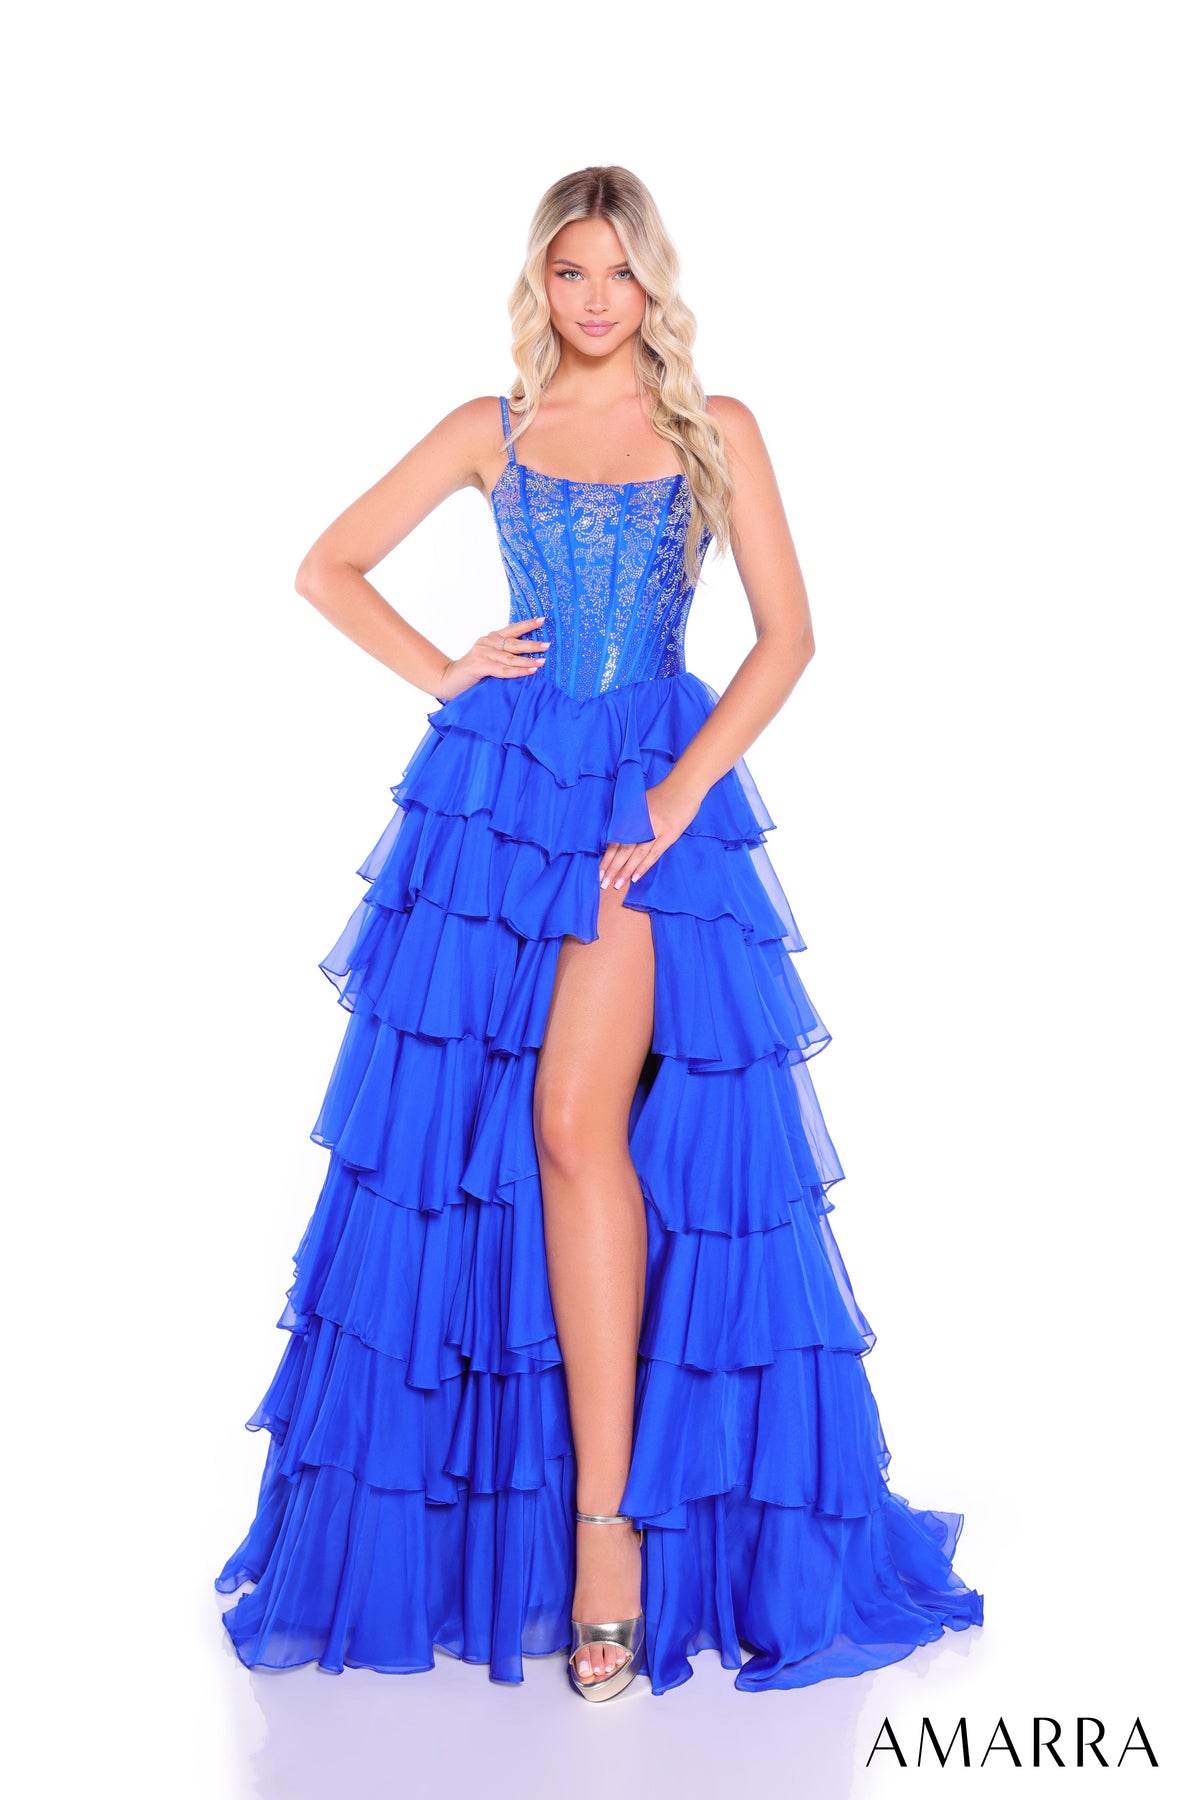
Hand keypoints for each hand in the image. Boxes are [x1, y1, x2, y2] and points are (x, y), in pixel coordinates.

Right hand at [435, 615, 550, 701]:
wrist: (446, 681)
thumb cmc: (470, 674)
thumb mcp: (488, 661)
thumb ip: (502, 657)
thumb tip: (528, 660)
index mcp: (490, 639)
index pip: (512, 629)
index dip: (527, 625)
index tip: (542, 620)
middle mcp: (487, 642)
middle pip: (514, 642)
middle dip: (532, 643)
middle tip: (548, 644)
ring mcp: (483, 653)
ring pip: (511, 657)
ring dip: (528, 659)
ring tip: (543, 661)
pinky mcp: (480, 665)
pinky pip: (504, 669)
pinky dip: (518, 671)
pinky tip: (531, 671)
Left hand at [599, 774, 704, 890]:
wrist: (684, 786)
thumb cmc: (660, 794)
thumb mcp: (639, 803)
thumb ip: (628, 820)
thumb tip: (615, 839)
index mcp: (630, 815)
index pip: (614, 841)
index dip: (606, 858)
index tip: (598, 872)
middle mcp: (640, 823)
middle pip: (623, 850)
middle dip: (612, 868)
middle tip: (603, 884)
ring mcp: (655, 830)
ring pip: (636, 854)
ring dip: (625, 871)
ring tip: (616, 885)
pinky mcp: (669, 835)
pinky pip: (654, 854)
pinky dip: (644, 866)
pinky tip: (635, 877)